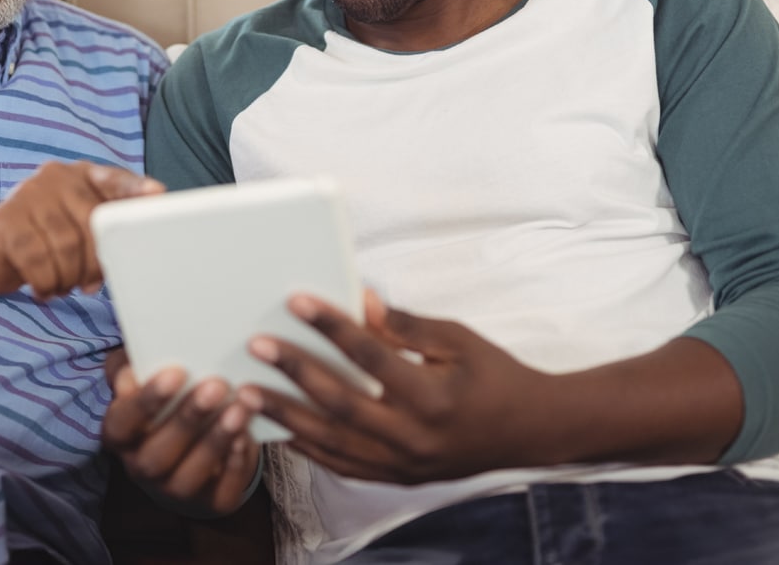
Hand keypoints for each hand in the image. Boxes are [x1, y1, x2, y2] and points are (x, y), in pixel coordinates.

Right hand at [0, 161, 161, 298]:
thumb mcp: (75, 229)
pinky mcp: (6, 222)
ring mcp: (27, 196)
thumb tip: (136, 250)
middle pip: (92, 223)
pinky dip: (46, 282)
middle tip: (89, 283)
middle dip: (96, 262)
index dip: (135, 190)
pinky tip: (44, 287)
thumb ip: (104, 230)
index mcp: (79, 175)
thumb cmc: (41, 241)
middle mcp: (54, 178)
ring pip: (67, 247)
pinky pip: (39, 261)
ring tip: (62, 284)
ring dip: (69, 277)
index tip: (158, 195)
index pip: (114, 180)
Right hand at [101, 348, 261, 516]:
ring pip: (188, 477)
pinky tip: (247, 437)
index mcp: (120, 434)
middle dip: (187, 420)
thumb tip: (131, 370)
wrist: (195, 441)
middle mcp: (142, 468)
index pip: (122, 423)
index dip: (146, 401)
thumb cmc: (168, 397)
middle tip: (216, 386)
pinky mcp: (210, 502)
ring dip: (215, 442)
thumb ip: (133, 365)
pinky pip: (220, 493)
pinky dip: (234, 466)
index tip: (175, 373)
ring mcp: (174, 489)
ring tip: (239, 408)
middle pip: (156, 455)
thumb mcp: (146, 374)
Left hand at [238, 291, 555, 483]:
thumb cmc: (496, 376)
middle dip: (295, 373)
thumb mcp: (459, 340)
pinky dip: (309, 450)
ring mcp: (404, 464)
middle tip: (256, 347)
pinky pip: (344, 466)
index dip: (332, 327)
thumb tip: (360, 299)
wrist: (531, 431)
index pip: (371, 356)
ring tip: (248, 392)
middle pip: (342, 403)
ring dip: (287, 416)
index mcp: (434, 396)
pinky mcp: (399, 478)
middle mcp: (415, 437)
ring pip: (333, 443)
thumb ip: (406, 325)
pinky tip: (279, 431)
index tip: (296, 302)